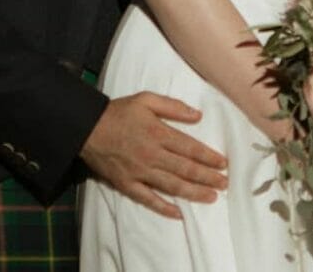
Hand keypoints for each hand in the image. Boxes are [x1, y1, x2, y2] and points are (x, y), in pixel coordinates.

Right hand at [80, 91, 228, 218]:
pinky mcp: (127, 184)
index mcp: (157, 132)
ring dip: (194, 193)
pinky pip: (148, 199)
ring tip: (212, 197)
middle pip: (185, 169)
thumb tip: (197, 115)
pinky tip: (179, 214)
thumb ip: (172, 106)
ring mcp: (140, 172)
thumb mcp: (146, 99)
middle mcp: (152, 154)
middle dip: (208, 177)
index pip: (190, 147)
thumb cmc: (119, 112)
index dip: (209, 157)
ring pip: (172, 186)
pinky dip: (164, 208)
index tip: (224, 163)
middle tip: (225, 183)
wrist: (87, 127)